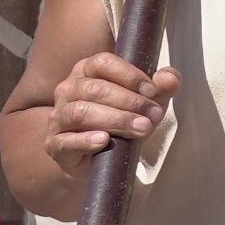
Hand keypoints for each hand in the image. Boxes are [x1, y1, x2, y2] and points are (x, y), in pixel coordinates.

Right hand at [44, 51, 174, 162]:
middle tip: (153, 116)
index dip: (129, 75)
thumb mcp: (145, 104)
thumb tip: (170, 78)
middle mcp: (67, 90)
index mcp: (86, 71)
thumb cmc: (121, 124)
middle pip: (95, 88)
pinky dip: (85, 140)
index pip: (103, 62)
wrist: (99, 162)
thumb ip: (161, 89)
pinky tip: (103, 141)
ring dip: (115, 119)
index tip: (152, 91)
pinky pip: (66, 140)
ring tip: (140, 128)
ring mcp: (58, 117)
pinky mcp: (54, 144)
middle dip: (129, 101)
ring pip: (81, 112)